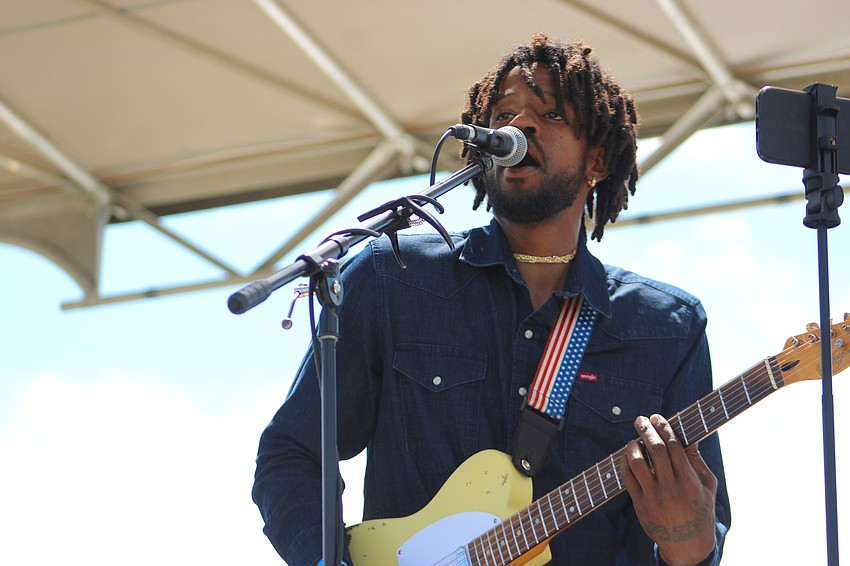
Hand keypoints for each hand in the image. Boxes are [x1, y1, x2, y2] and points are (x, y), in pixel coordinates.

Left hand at [620, 414, 716, 565]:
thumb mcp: (707, 486)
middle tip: (641, 419)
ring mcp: (653, 496)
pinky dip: (624, 462)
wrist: (687, 544)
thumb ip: (697, 461)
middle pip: (655, 450)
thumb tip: (688, 435)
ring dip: (633, 445)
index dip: (664, 428)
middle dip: (646, 430)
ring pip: (636, 462)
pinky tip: (627, 455)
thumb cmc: (700, 510)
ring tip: (634, 440)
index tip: (657, 417)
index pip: (674, 446)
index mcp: (690, 482)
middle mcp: (671, 488)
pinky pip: (626, 477)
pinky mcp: (639, 504)